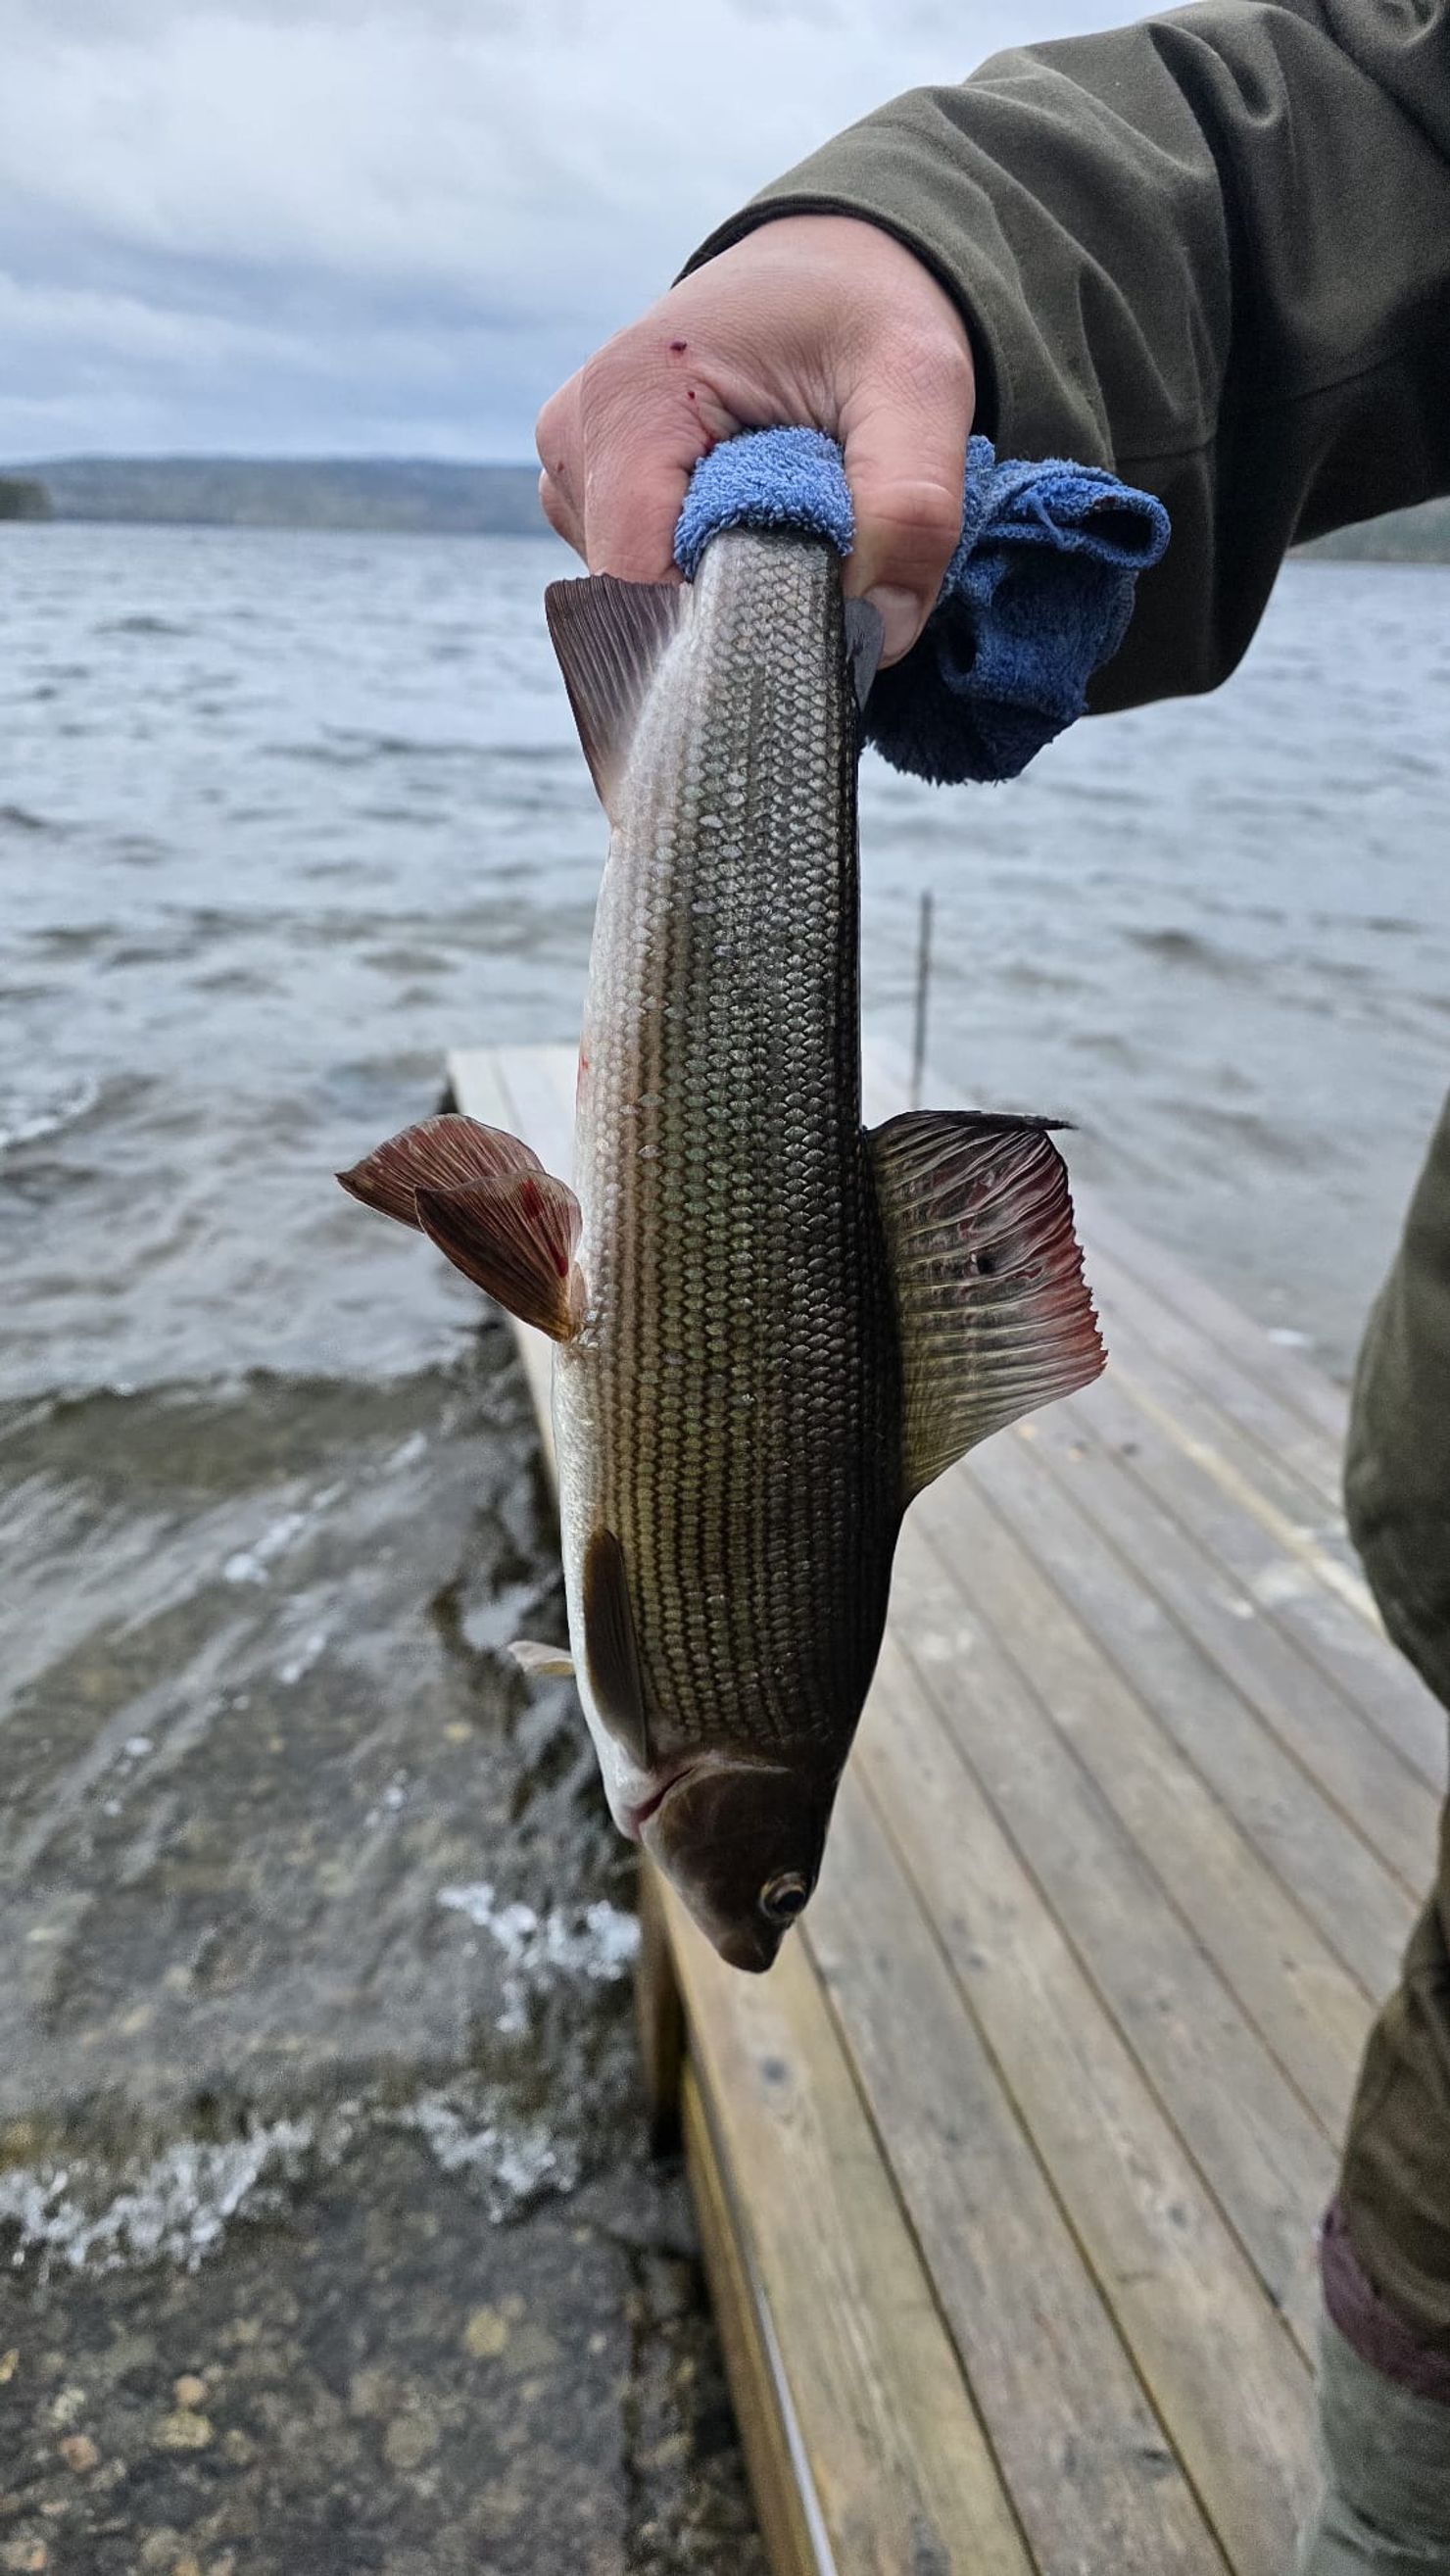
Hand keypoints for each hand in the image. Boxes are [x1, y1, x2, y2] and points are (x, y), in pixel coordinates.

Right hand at [535, 215, 974, 665]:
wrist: (829, 270)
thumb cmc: (865, 314)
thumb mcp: (919, 384)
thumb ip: (912, 505)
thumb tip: (876, 633)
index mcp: (629, 402)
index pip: (641, 585)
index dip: (725, 629)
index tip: (813, 629)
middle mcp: (575, 439)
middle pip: (639, 603)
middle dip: (737, 613)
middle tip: (827, 574)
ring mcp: (572, 471)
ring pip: (642, 601)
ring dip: (727, 592)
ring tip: (793, 527)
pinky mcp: (590, 495)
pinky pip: (645, 577)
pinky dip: (710, 574)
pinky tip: (757, 526)